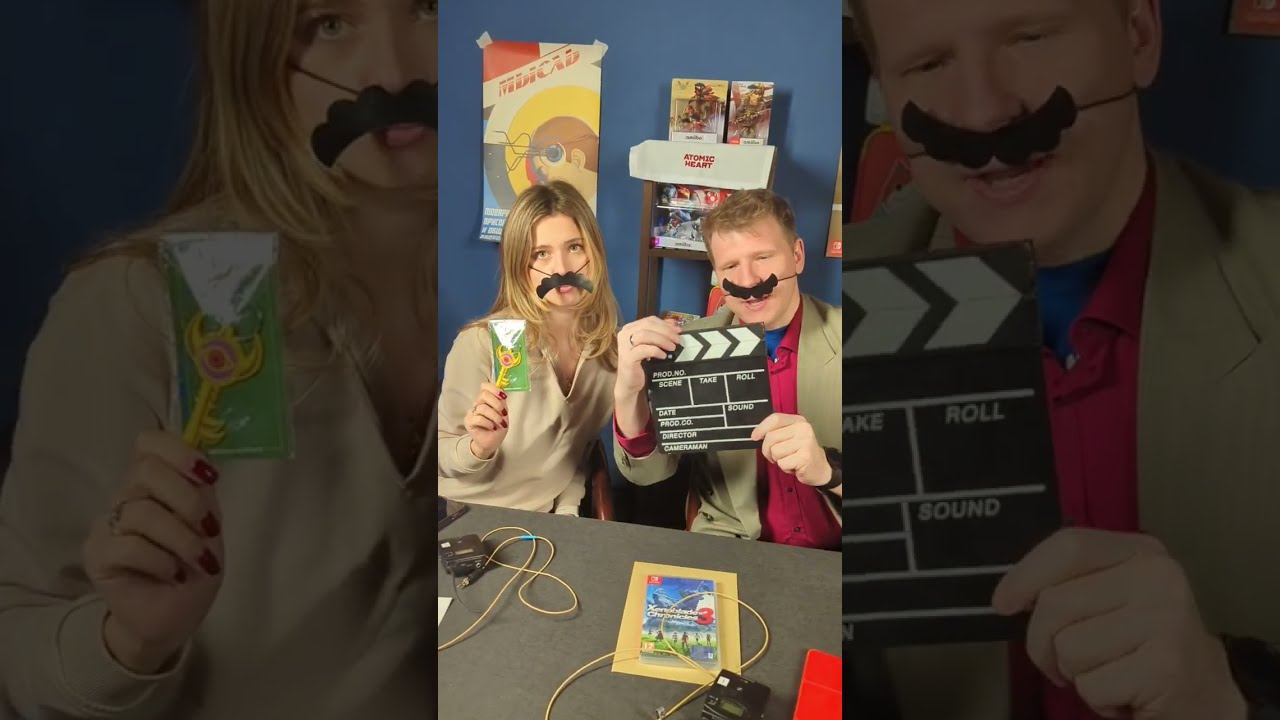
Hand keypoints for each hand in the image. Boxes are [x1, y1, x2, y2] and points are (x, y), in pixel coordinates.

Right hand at [83, 431, 224, 673]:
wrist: (176, 615)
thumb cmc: (194, 567)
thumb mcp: (210, 526)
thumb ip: (203, 493)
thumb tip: (204, 460)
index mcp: (156, 483)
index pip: (150, 442)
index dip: (180, 452)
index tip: (208, 476)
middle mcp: (128, 496)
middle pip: (146, 470)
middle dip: (188, 499)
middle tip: (210, 528)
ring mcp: (108, 524)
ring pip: (142, 512)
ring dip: (182, 539)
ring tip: (198, 562)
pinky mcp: (97, 554)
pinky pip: (129, 545)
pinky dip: (161, 561)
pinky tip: (173, 575)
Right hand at [464, 382, 507, 459]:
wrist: (493, 442)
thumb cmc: (498, 427)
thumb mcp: (504, 412)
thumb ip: (502, 401)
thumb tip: (502, 391)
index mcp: (487, 399)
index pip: (485, 386)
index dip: (494, 389)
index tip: (503, 396)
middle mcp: (478, 403)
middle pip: (484, 395)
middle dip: (497, 404)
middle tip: (503, 413)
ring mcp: (472, 412)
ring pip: (483, 408)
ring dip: (495, 417)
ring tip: (499, 424)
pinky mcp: (469, 421)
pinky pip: (479, 418)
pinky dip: (488, 423)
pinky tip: (492, 427)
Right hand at [614, 317, 680, 438]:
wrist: (629, 383)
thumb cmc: (640, 364)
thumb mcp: (650, 346)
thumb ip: (659, 334)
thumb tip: (674, 325)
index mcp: (630, 329)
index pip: (649, 320)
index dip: (665, 324)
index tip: (678, 330)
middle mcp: (625, 335)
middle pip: (648, 326)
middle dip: (666, 331)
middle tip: (677, 339)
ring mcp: (625, 346)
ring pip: (645, 335)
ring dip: (662, 340)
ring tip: (672, 347)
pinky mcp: (628, 358)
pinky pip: (643, 350)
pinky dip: (655, 350)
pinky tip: (663, 355)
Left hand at [751, 414, 830, 486]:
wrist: (820, 467)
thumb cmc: (802, 452)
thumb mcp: (790, 436)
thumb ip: (776, 431)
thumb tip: (756, 434)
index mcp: (798, 421)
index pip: (775, 419)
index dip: (762, 427)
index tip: (755, 436)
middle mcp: (803, 429)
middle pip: (771, 437)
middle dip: (768, 450)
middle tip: (777, 455)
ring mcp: (805, 442)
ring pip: (775, 451)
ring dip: (778, 460)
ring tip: (789, 459)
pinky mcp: (805, 457)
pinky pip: (782, 463)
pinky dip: (785, 468)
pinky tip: (794, 465)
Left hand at [993, 529, 1246, 719]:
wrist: (1205, 692)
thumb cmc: (1143, 643)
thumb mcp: (1112, 596)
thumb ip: (1069, 583)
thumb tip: (1007, 596)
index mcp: (1141, 551)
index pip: (1069, 546)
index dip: (1026, 574)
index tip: (1002, 602)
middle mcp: (1157, 578)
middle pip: (1055, 603)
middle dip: (1043, 643)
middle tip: (1065, 661)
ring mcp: (1164, 620)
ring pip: (1068, 648)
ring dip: (1076, 673)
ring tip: (1109, 671)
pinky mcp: (1165, 667)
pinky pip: (1090, 685)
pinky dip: (1097, 699)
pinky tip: (1125, 692)